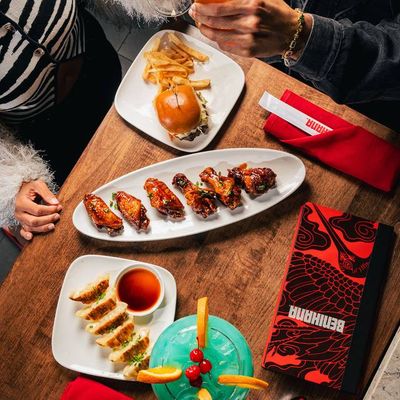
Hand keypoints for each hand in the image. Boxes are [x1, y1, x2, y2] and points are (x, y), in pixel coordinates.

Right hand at [14, 180, 61, 239]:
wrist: (22, 190)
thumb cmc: (30, 188)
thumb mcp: (38, 185)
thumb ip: (47, 193)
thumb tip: (55, 203)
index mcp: (21, 202)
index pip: (37, 210)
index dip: (49, 210)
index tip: (58, 207)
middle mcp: (19, 212)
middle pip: (34, 221)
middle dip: (48, 220)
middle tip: (57, 216)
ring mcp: (20, 219)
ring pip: (31, 227)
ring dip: (43, 228)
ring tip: (53, 225)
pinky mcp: (22, 222)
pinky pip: (23, 231)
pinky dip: (26, 235)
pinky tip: (32, 237)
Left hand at [189, 0, 311, 58]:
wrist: (292, 33)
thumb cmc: (277, 13)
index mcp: (252, 5)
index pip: (219, 8)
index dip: (203, 9)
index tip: (196, 6)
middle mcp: (249, 23)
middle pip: (215, 23)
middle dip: (200, 19)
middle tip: (195, 15)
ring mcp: (248, 39)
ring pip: (218, 36)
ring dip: (207, 31)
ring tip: (202, 25)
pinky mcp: (248, 51)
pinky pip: (227, 46)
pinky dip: (219, 40)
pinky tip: (216, 35)